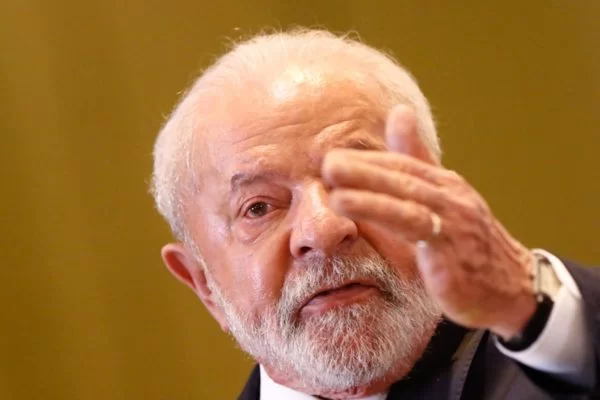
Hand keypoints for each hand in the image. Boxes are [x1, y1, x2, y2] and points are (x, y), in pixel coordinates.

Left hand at [322, 104, 536, 339]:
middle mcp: (451, 196)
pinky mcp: (452, 250)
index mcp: (445, 185)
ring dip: (370, 191)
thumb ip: (418, 162)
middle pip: (403, 176)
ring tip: (334, 189)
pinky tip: (364, 216)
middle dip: (364, 168)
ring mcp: (454, 220)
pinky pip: (417, 227)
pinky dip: (388, 217)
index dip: (368, 161)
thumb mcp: (444, 203)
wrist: (513, 287)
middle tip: (327, 162)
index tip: (333, 155)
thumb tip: (398, 112)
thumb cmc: (469, 244)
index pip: (403, 165)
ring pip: (408, 198)